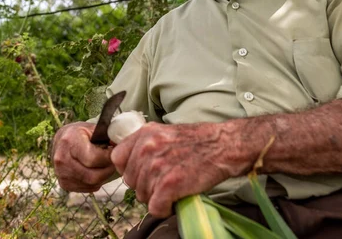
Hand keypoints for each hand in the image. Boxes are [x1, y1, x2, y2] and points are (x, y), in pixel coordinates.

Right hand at [52, 122, 115, 191]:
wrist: (62, 141)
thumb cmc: (82, 134)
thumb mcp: (94, 128)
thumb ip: (108, 135)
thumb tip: (123, 145)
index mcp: (70, 141)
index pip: (93, 158)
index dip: (108, 158)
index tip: (116, 152)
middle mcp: (62, 158)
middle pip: (93, 175)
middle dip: (109, 170)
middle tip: (114, 162)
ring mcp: (61, 173)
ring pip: (91, 184)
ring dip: (104, 177)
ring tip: (106, 166)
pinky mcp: (64, 183)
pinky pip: (87, 188)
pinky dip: (96, 182)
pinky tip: (97, 171)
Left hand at [111, 122, 244, 217]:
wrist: (224, 145)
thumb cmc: (199, 141)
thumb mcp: (166, 132)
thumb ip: (145, 144)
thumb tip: (132, 163)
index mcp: (145, 134)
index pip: (117, 158)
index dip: (129, 169)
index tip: (141, 173)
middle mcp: (147, 148)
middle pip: (130, 180)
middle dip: (145, 185)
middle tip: (164, 182)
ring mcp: (157, 166)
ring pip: (142, 196)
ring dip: (156, 197)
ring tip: (173, 188)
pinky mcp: (169, 184)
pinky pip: (155, 208)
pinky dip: (165, 209)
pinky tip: (175, 200)